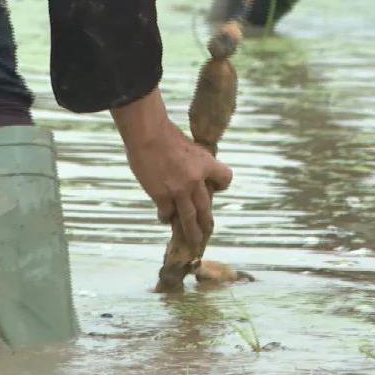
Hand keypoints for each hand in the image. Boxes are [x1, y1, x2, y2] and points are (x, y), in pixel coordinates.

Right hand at [111, 89, 232, 247]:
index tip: (214, 188)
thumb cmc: (166, 134)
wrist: (148, 134)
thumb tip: (191, 172)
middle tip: (208, 232)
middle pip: (206, 207)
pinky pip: (167, 213)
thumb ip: (193, 162)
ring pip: (189, 217)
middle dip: (207, 222)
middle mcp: (196, 180)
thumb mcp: (190, 146)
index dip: (221, 184)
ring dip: (191, 231)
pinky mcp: (161, 195)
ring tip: (193, 240)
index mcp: (207, 163)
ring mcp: (179, 190)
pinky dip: (166, 217)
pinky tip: (164, 218)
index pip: (225, 178)